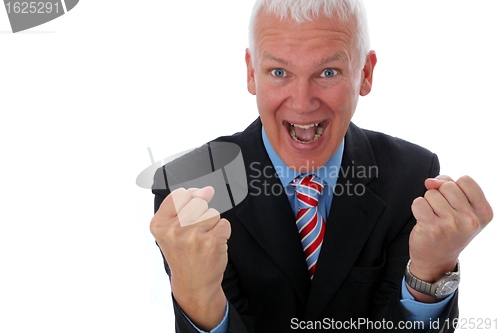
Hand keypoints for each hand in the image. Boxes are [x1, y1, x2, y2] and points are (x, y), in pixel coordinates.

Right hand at [150, 186, 230, 329]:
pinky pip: (224, 223)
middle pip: (198, 201)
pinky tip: (213, 244)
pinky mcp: (212, 242)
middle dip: (201, 213)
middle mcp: (174, 230)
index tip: (190, 212)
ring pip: (212, 212)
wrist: (193, 283)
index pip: (180, 194)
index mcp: (159, 225)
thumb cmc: (183, 253)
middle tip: (195, 232)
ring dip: (212, 224)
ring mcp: (193, 236)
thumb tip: (207, 189)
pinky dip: (222, 232)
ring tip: (203, 239)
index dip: (190, 198)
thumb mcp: (170, 230)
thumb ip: (184, 205)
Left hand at [408, 175, 492, 300]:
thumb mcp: (462, 209)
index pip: (466, 180)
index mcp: (484, 212)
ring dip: (428, 202)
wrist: (437, 259)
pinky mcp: (432, 227)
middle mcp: (470, 219)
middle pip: (447, 185)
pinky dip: (417, 208)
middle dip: (440, 195)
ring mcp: (451, 224)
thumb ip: (449, 186)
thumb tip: (430, 181)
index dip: (454, 186)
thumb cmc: (449, 229)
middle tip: (442, 213)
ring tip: (434, 218)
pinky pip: (418, 202)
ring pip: (432, 193)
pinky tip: (424, 220)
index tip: (454, 202)